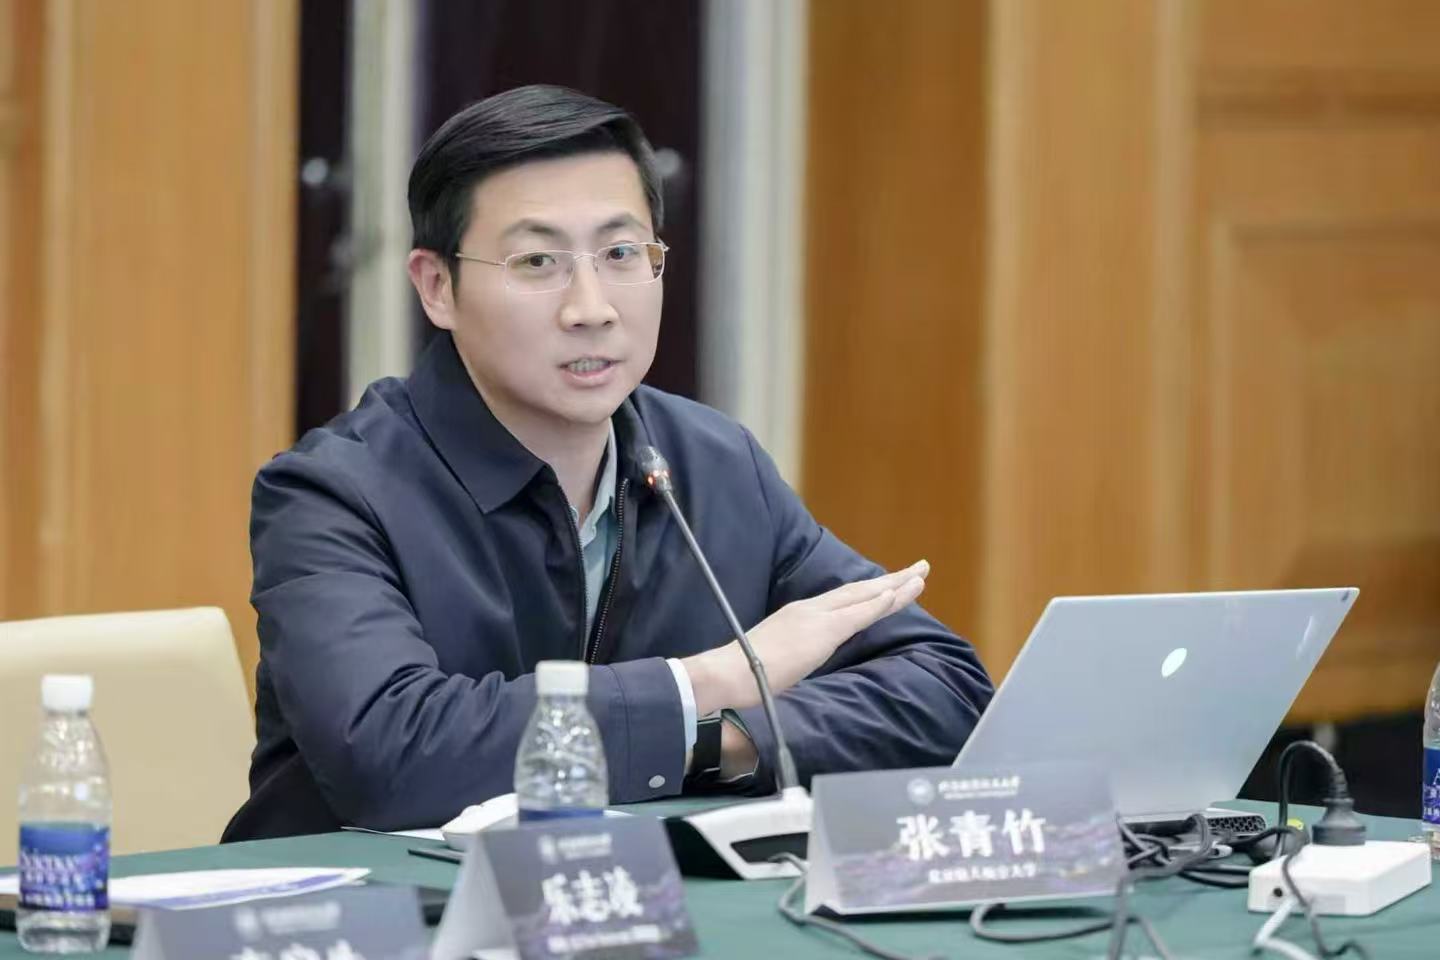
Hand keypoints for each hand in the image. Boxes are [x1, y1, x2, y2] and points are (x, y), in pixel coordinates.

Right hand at [682, 560, 929, 715]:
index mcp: (798, 616)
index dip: (868, 592)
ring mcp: (816, 618)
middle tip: (918, 568)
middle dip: (891, 581)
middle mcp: (809, 610)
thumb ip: (792, 655)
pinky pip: (859, 615)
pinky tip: (900, 594)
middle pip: (858, 591)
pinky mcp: (822, 632)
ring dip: (895, 587)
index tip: (890, 584)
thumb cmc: (744, 674)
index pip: (842, 600)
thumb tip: (800, 664)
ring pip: (865, 597)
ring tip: (920, 575)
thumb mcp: (774, 658)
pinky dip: (882, 603)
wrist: (728, 673)